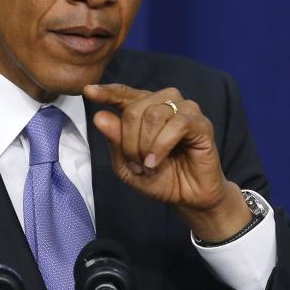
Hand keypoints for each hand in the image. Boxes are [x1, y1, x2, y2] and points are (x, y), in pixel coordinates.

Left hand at [82, 83, 251, 241]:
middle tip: (136, 164)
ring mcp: (185, 110)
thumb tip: (99, 116)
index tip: (88, 91)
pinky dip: (161, 145)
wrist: (187, 198)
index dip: (106, 92)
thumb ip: (114, 140)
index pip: (122, 93)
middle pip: (134, 109)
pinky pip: (178, 124)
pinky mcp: (201, 123)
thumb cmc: (158, 178)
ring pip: (154, 115)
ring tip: (148, 165)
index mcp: (144, 108)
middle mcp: (164, 102)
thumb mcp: (126, 164)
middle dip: (129, 141)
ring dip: (145, 146)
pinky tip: (156, 162)